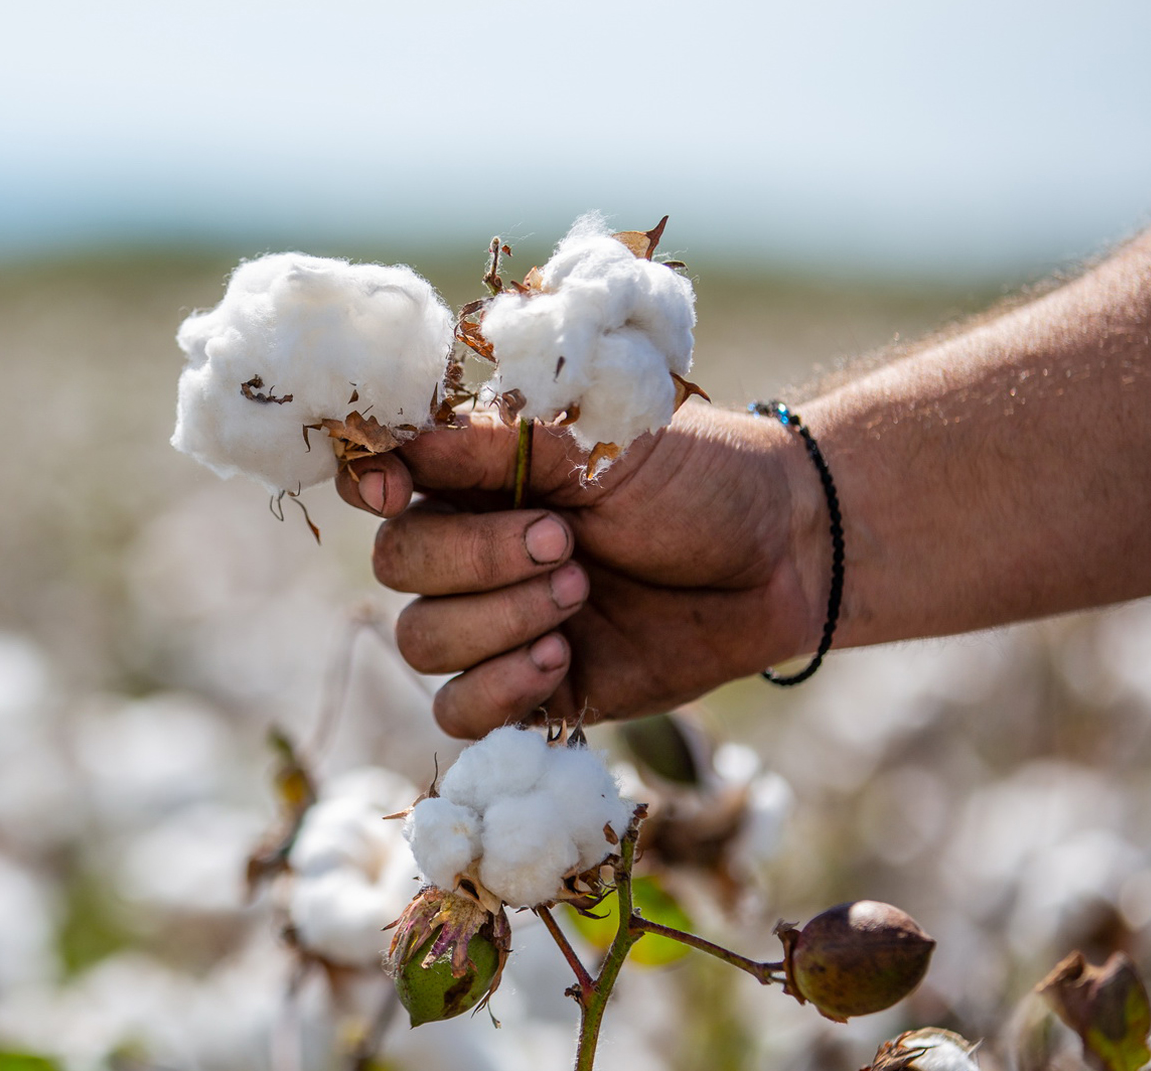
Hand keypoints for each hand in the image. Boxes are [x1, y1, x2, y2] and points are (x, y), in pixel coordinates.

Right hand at [336, 404, 829, 737]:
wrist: (782, 554)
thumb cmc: (696, 477)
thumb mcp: (602, 439)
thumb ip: (497, 444)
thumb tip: (400, 441)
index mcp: (476, 473)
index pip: (376, 476)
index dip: (369, 483)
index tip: (394, 488)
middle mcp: (470, 546)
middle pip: (396, 564)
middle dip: (474, 558)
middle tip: (567, 543)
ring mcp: (495, 622)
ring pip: (422, 640)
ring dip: (496, 620)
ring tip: (581, 594)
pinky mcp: (530, 690)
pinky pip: (459, 711)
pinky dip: (499, 686)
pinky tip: (564, 658)